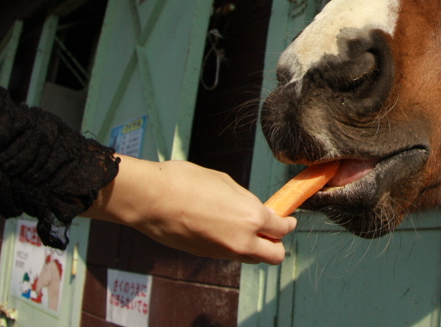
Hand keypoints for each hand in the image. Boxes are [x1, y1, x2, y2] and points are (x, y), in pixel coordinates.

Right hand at [82, 155, 295, 263]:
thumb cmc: (187, 182)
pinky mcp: (206, 255)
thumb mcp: (226, 182)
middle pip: (274, 255)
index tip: (288, 219)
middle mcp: (242, 241)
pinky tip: (222, 228)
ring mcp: (223, 252)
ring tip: (245, 227)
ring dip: (255, 246)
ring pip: (251, 257)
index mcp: (252, 217)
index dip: (288, 223)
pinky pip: (229, 254)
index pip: (282, 229)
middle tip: (272, 230)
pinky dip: (233, 246)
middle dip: (277, 243)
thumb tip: (255, 209)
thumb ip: (246, 201)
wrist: (153, 199)